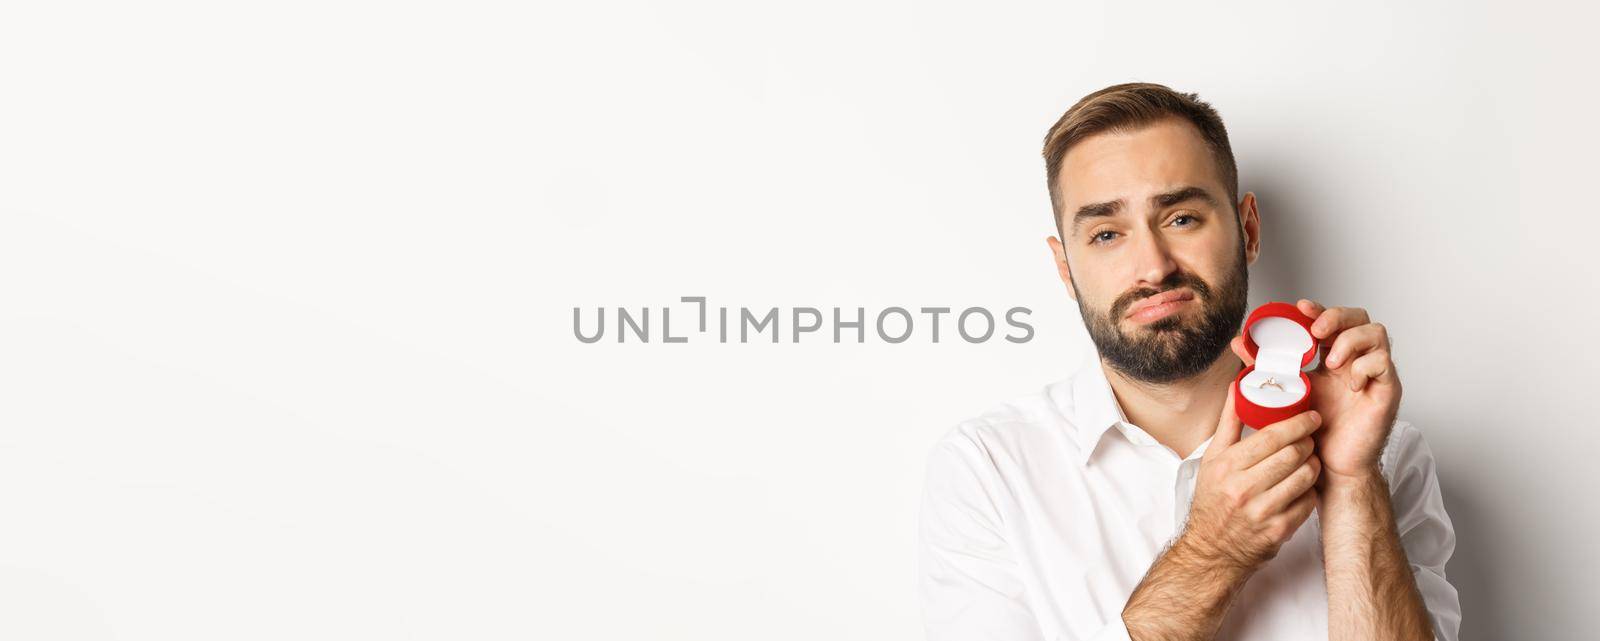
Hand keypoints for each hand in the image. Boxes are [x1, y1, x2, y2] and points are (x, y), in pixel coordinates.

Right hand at [1179, 383, 1321, 568]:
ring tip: (1310, 460)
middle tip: (1311, 438)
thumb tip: (1237, 388)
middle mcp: (1243, 489)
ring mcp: (1262, 511)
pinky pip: (1307, 503)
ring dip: (1313, 465)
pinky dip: (1310, 491)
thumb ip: (1229, 423)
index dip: (1296, 424)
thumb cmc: (1213, 500)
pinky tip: (1304, 485)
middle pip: (1291, 455)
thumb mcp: (1212, 460)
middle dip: (1307, 442)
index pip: (1271, 437)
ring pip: (1304, 477)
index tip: (1311, 416)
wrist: (1212, 549)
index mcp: (1227, 467)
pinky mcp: (1278, 530)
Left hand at [1230, 299, 1400, 483]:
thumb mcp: (1286, 391)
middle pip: (1359, 317)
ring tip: (1330, 362)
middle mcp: (1355, 360)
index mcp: (1332, 357)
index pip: (1334, 320)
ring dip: (1350, 340)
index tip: (1300, 306)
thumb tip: (1238, 342)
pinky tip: (1349, 383)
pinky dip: (1365, 366)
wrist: (1328, 465)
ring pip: (1376, 333)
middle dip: (1337, 316)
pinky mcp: (1387, 391)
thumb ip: (1265, 366)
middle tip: (1316, 331)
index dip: (1320, 309)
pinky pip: (1384, 364)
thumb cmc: (1312, 431)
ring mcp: (1373, 374)